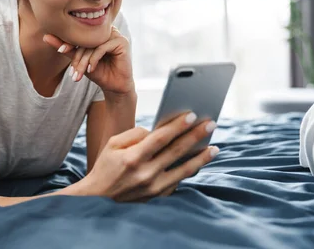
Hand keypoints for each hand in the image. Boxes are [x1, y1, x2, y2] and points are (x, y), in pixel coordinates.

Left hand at [43, 26, 132, 94]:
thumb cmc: (97, 72)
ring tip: (79, 73)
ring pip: (93, 44)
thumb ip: (66, 48)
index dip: (69, 42)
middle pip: (86, 39)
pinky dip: (94, 59)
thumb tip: (45, 36)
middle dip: (77, 56)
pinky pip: (103, 47)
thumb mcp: (79, 60)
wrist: (114, 86)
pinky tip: (91, 70)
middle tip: (72, 71)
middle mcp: (106, 30)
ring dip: (84, 60)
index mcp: (96, 30)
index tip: (60, 51)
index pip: (79, 33)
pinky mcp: (122, 42)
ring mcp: (115, 34)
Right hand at [81, 112, 218, 201]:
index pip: (161, 138)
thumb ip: (135, 133)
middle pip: (176, 151)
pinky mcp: (157, 196)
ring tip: (214, 147)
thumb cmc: (106, 166)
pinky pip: (178, 181)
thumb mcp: (112, 144)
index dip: (178, 126)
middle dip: (196, 136)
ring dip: (201, 158)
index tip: (193, 115)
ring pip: (184, 170)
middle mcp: (145, 173)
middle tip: (211, 124)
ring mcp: (153, 187)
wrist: (98, 197)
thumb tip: (156, 131)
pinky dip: (190, 171)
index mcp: (133, 157)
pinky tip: (199, 162)